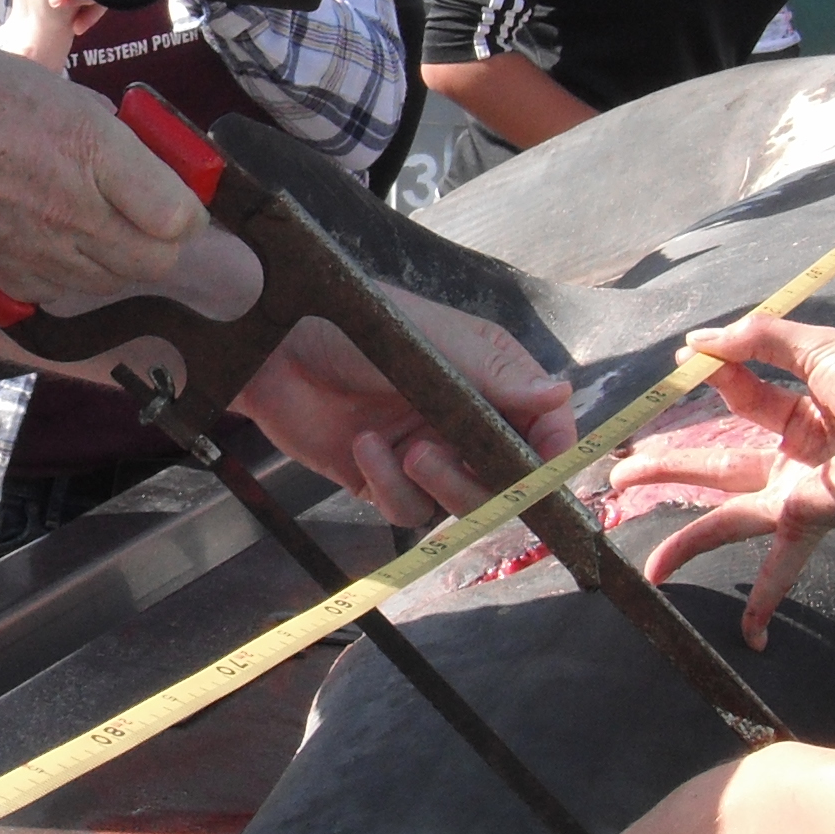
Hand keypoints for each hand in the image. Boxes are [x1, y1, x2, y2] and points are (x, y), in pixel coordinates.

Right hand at [0, 39, 206, 309]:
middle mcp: (73, 211)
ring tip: (101, 220)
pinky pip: (61, 289)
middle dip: (164, 239)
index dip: (189, 203)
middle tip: (150, 210)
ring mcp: (37, 252)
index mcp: (91, 150)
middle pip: (157, 261)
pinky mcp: (2, 274)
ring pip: (112, 281)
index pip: (182, 216)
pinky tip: (54, 240)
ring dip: (121, 258)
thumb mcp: (47, 83)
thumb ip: (100, 127)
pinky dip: (72, 273)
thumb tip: (131, 151)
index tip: (181, 188)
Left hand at [227, 296, 575, 527]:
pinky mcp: (383, 478)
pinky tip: (363, 449)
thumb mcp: (433, 343)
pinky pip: (407, 508)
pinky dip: (389, 486)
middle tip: (442, 457)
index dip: (550, 451)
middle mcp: (463, 417)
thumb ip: (498, 376)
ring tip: (409, 454)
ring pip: (459, 501)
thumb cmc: (353, 326)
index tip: (540, 467)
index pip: (542, 425)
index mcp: (489, 375)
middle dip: (481, 479)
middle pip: (504, 476)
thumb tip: (561, 394)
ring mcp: (425, 449)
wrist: (274, 351)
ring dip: (438, 485)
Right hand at [630, 319, 834, 644]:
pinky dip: (765, 602)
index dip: (709, 376)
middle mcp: (793, 456)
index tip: (684, 362)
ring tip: (650, 566)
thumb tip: (695, 345)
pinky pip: (781, 565)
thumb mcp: (812, 346)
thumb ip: (754, 341)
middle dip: (666, 468)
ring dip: (688, 542)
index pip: (738, 396)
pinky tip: (751, 637)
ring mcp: (797, 492)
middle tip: (619, 473)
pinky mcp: (806, 518)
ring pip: (727, 519)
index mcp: (799, 411)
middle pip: (713, 466)